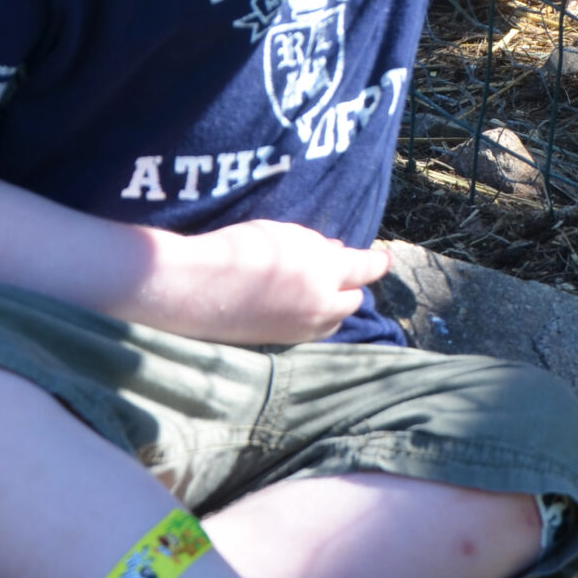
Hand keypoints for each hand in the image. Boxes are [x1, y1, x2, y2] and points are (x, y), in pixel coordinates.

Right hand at [165, 220, 389, 344]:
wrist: (195, 289)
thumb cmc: (237, 249)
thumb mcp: (281, 234)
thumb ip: (315, 244)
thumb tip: (336, 252)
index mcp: (326, 270)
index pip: (365, 268)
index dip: (376, 262)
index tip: (382, 260)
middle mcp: (322, 303)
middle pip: (354, 298)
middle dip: (352, 284)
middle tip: (342, 273)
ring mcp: (303, 328)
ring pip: (335, 320)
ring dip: (335, 306)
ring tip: (321, 292)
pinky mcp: (283, 344)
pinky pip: (314, 334)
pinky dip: (316, 321)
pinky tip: (301, 309)